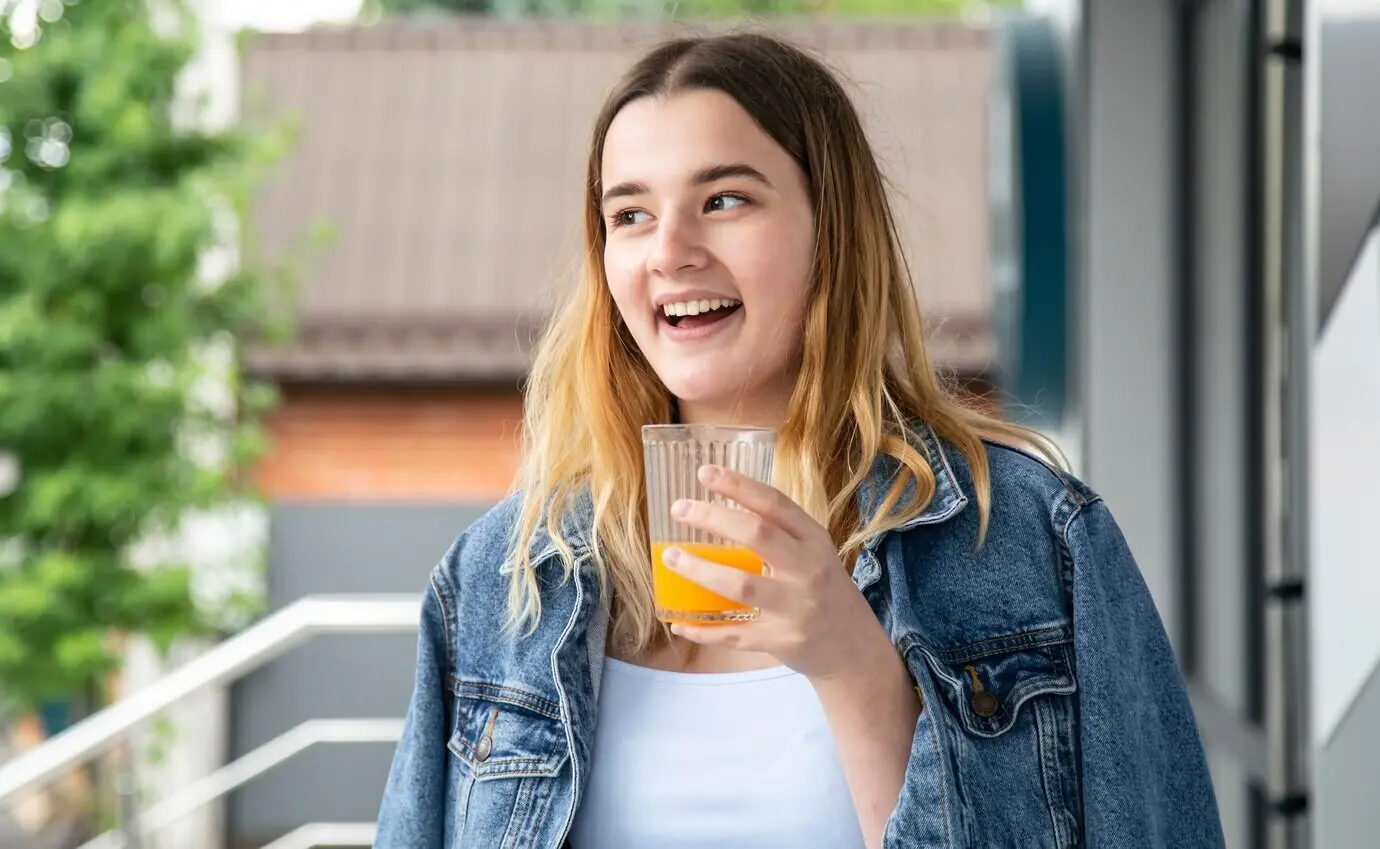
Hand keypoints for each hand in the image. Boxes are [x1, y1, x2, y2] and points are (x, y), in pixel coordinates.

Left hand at [662, 464, 890, 681]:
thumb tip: (720, 505)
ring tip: (670, 557)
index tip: (705, 472)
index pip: (775, 504)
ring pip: (740, 586)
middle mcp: (808, 570)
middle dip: (712, 517)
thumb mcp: (814, 552)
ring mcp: (795, 608)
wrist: (853, 645)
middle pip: (757, 535)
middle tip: (679, 508)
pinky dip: (703, 630)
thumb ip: (779, 532)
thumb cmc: (824, 589)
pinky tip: (679, 623)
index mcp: (814, 540)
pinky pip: (734, 635)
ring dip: (699, 570)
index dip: (738, 485)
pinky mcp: (782, 641)